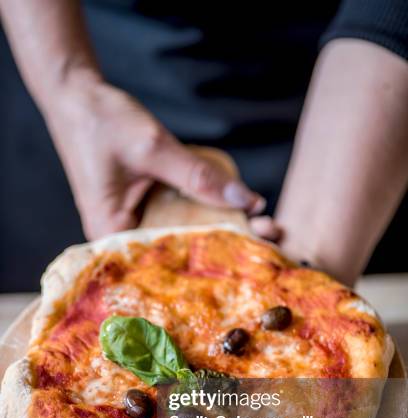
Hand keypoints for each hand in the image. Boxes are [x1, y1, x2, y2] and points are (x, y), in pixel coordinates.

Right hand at [45, 81, 281, 239]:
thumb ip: (199, 176)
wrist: (75, 97)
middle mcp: (122, 236)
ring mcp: (132, 222)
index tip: (255, 256)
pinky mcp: (141, 207)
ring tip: (262, 227)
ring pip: (181, 234)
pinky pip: (176, 216)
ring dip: (219, 228)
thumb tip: (249, 202)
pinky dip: (204, 212)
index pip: (170, 261)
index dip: (215, 260)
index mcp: (114, 233)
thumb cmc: (101, 122)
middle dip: (225, 245)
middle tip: (271, 236)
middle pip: (179, 251)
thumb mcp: (154, 149)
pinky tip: (235, 212)